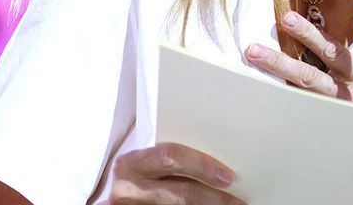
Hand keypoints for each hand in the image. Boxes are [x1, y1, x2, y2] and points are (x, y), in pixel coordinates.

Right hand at [109, 143, 245, 204]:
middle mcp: (129, 188)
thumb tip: (217, 154)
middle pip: (181, 192)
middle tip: (238, 201)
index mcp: (131, 162)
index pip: (170, 156)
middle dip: (214, 198)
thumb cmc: (137, 172)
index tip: (228, 176)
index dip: (202, 166)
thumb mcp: (146, 160)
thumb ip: (169, 156)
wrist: (114, 197)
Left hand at [245, 12, 352, 203]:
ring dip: (279, 92)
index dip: (313, 37)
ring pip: (306, 106)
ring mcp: (345, 125)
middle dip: (282, 63)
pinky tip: (268, 119)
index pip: (337, 54)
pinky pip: (312, 133)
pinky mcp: (342, 145)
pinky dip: (291, 125)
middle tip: (252, 50)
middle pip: (312, 79)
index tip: (289, 20)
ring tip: (253, 79)